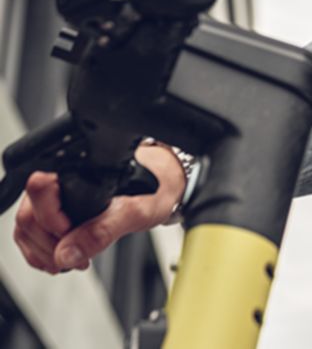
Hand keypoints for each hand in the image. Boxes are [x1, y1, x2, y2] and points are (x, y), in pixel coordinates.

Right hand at [13, 143, 185, 274]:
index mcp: (81, 167)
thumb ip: (102, 232)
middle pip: (29, 215)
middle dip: (48, 244)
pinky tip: (66, 256)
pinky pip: (35, 232)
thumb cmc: (158, 186)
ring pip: (28, 226)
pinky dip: (45, 251)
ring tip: (73, 259)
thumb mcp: (136, 211)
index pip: (39, 192)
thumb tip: (67, 253)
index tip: (71, 238)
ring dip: (45, 251)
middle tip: (75, 257)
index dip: (51, 222)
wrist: (168, 182)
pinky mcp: (60, 206)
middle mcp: (65, 175)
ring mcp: (59, 192)